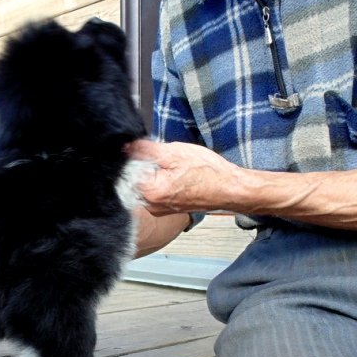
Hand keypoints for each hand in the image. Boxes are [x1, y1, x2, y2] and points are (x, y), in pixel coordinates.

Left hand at [125, 140, 243, 215]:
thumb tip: (126, 147)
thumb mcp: (175, 152)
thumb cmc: (209, 173)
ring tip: (174, 167)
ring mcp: (158, 209)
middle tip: (165, 159)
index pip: (127, 171)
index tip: (148, 151)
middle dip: (144, 165)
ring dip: (153, 172)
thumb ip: (146, 150)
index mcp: (150, 193)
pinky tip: (176, 175)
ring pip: (144, 184)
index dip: (136, 157)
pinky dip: (160, 180)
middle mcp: (151, 206)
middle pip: (134, 179)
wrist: (230, 189)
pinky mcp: (165, 208)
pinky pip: (154, 191)